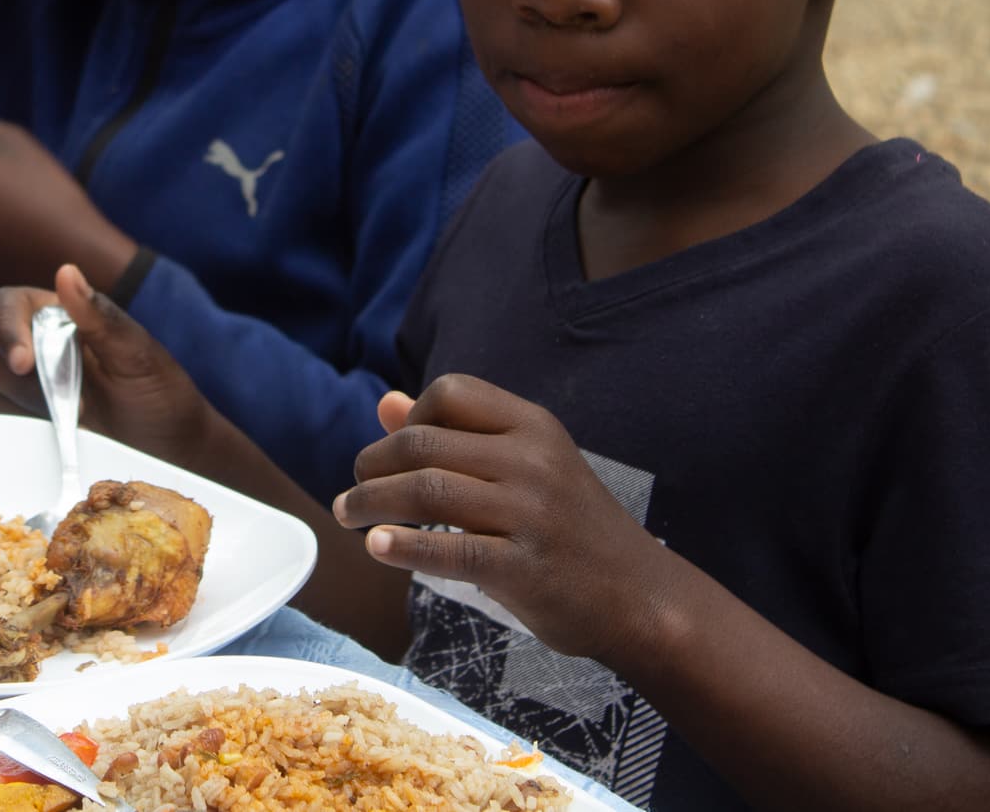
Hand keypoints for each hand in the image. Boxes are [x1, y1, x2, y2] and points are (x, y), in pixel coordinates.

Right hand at [0, 264, 217, 461]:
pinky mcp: (27, 427)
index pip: (6, 306)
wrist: (174, 454)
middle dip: (22, 380)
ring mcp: (27, 392)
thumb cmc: (162, 395)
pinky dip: (22, 432)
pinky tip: (57, 437)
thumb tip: (66, 270)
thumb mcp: (137, 355)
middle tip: (75, 405)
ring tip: (79, 421)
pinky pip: (0, 425)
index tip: (26, 362)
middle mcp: (35, 349)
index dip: (6, 329)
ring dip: (27, 407)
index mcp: (58, 317)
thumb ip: (100, 316)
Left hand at [333, 374, 667, 664]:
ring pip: (427, 491)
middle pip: (424, 443)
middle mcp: (532, 460)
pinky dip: (402, 546)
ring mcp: (531, 513)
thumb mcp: (527, 465)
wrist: (640, 597)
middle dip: (372, 465)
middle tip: (352, 489)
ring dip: (371, 503)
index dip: (409, 418)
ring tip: (348, 516)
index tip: (391, 452)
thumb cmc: (571, 529)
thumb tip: (386, 403)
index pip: (451, 392)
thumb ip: (458, 435)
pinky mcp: (525, 567)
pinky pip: (450, 549)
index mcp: (534, 426)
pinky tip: (376, 546)